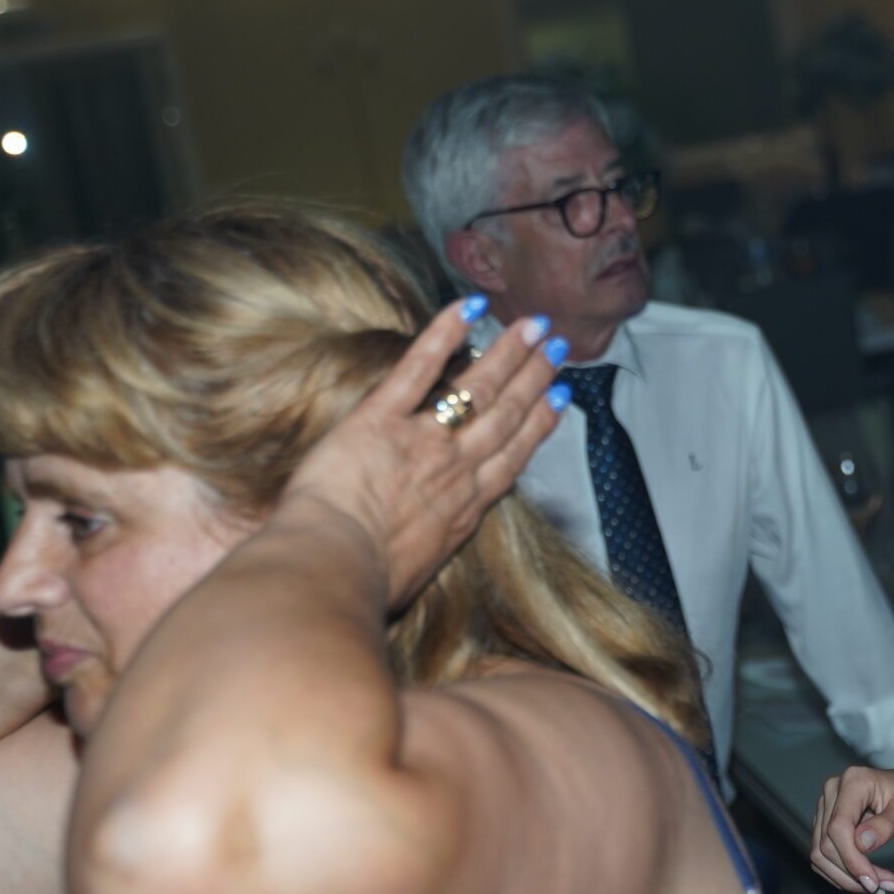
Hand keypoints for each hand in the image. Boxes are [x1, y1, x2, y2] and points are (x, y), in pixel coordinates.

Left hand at [280, 298, 566, 604]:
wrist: (333, 568)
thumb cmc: (367, 586)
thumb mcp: (418, 573)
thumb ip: (432, 546)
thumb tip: (425, 547)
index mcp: (466, 508)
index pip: (514, 454)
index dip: (541, 422)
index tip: (560, 397)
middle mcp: (456, 468)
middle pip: (507, 414)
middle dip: (535, 376)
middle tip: (557, 347)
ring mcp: (422, 440)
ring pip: (478, 388)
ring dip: (509, 352)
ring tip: (533, 323)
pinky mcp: (379, 419)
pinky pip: (418, 369)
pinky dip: (444, 334)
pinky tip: (467, 308)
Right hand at [810, 766, 893, 893]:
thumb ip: (887, 825)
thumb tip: (861, 843)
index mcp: (853, 781)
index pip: (838, 827)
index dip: (852, 860)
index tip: (874, 883)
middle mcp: (833, 791)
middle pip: (826, 844)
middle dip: (852, 873)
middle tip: (883, 888)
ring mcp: (826, 807)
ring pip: (820, 854)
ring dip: (846, 878)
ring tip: (879, 888)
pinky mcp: (825, 823)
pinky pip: (823, 856)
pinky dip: (842, 874)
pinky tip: (867, 879)